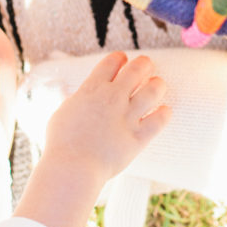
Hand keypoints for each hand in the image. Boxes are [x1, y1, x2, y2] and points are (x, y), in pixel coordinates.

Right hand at [43, 51, 170, 182]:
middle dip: (144, 64)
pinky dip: (164, 113)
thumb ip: (75, 100)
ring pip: (153, 90)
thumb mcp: (63, 112)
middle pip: (136, 69)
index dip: (120, 58)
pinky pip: (159, 120)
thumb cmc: (62, 143)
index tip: (123, 60)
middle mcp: (113, 97)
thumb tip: (76, 94)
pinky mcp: (138, 137)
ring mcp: (127, 116)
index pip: (112, 61)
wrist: (72, 168)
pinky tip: (164, 111)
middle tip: (147, 65)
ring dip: (158, 84)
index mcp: (92, 88)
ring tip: (158, 84)